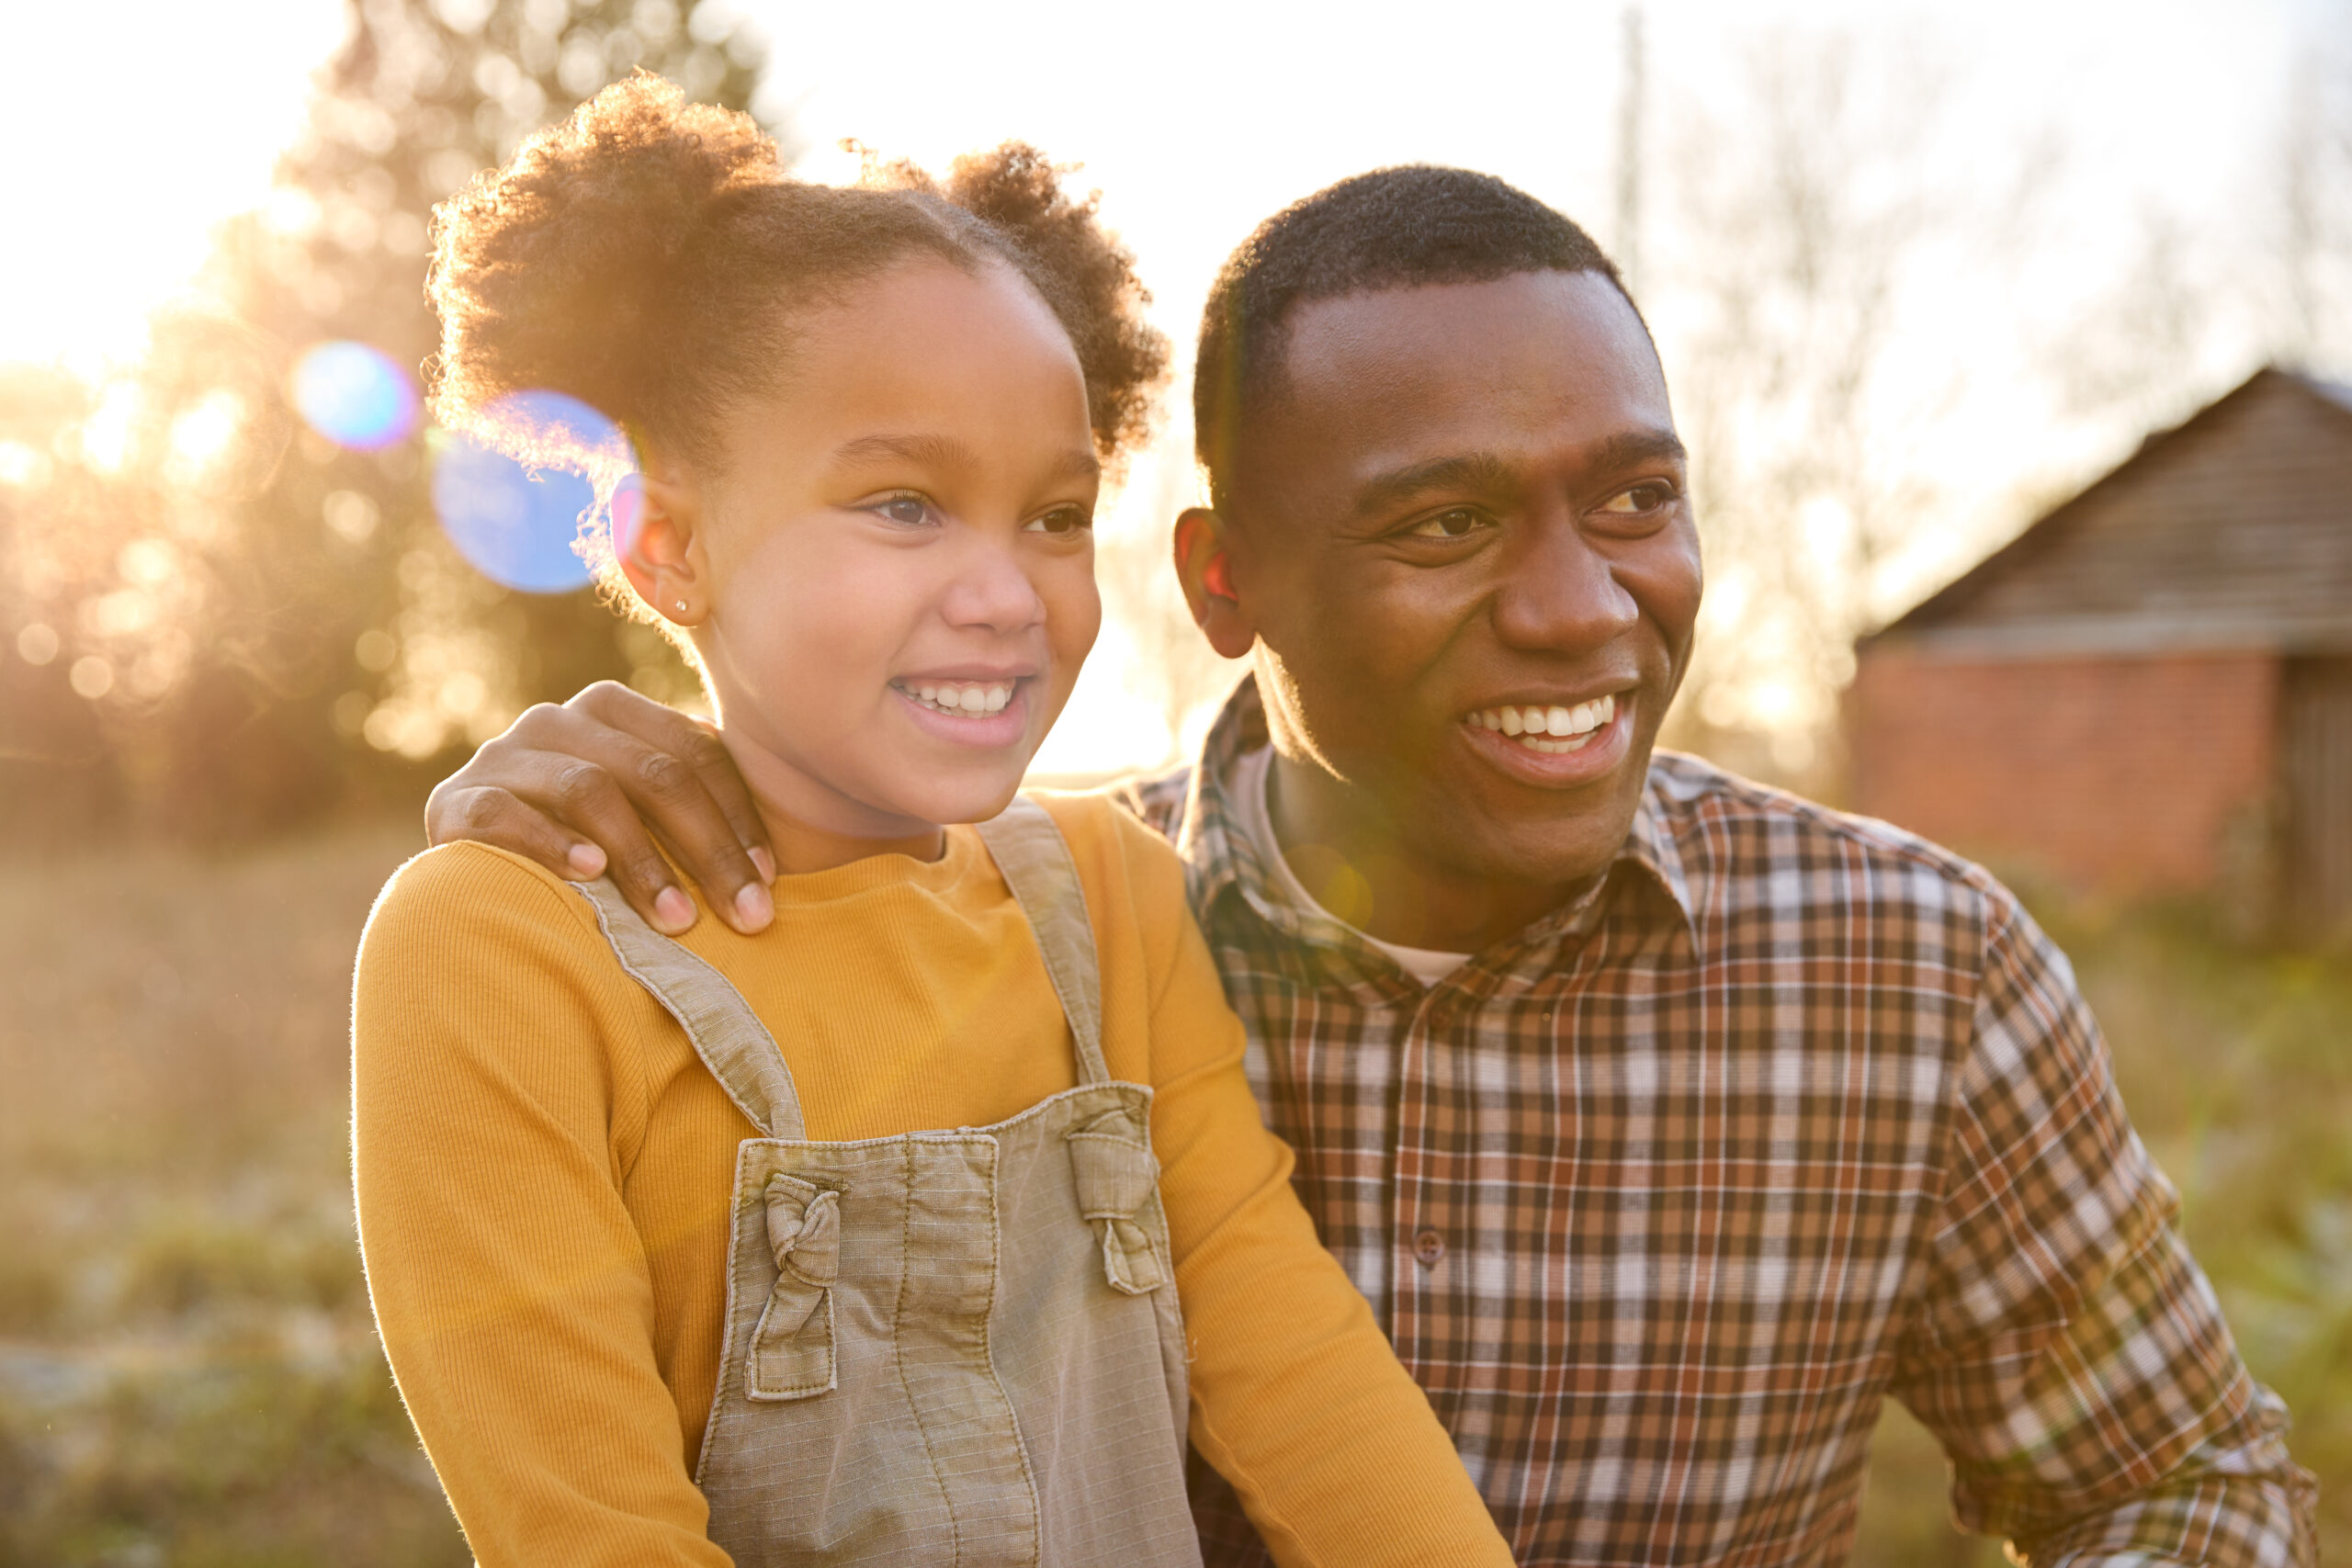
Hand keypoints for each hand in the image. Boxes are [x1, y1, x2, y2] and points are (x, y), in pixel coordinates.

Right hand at [424, 681, 775, 935]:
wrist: (476, 875)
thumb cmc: (587, 852)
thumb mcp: (642, 818)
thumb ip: (692, 808)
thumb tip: (776, 863)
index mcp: (613, 710)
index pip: (693, 754)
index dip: (738, 817)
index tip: (769, 882)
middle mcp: (556, 719)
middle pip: (652, 772)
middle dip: (708, 849)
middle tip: (746, 917)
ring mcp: (502, 755)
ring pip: (589, 789)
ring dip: (642, 859)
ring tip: (679, 919)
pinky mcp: (454, 801)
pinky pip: (505, 816)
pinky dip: (551, 843)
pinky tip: (590, 875)